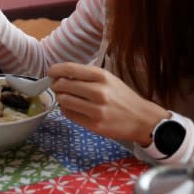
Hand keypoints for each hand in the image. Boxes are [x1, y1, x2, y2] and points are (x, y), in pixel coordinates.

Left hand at [49, 63, 168, 144]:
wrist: (141, 119)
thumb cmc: (122, 97)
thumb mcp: (108, 79)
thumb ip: (86, 76)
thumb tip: (60, 74)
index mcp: (102, 76)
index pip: (69, 69)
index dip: (55, 70)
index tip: (51, 72)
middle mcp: (98, 91)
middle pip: (62, 85)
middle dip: (57, 85)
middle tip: (59, 87)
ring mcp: (96, 110)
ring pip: (63, 100)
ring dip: (61, 98)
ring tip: (67, 98)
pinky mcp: (94, 125)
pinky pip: (69, 114)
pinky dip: (67, 110)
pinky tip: (74, 108)